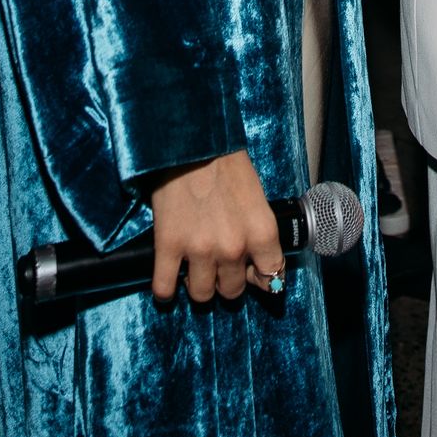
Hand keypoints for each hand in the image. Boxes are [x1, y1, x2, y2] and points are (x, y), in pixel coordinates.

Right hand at [148, 151, 283, 304]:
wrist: (192, 142)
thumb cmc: (225, 163)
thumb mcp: (256, 198)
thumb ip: (257, 233)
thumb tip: (255, 263)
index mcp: (261, 232)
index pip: (272, 279)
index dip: (260, 278)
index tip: (250, 273)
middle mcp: (233, 247)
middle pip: (232, 290)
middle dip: (226, 280)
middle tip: (218, 263)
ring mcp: (199, 249)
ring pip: (202, 294)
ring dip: (198, 284)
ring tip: (193, 268)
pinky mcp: (168, 246)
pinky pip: (164, 288)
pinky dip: (165, 290)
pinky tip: (168, 282)